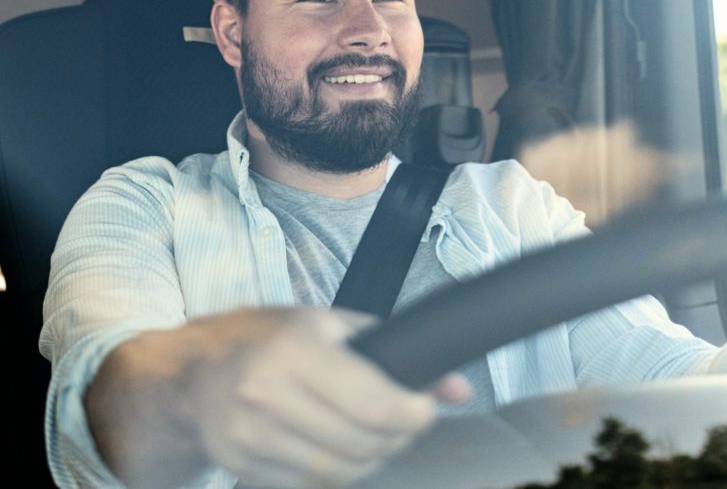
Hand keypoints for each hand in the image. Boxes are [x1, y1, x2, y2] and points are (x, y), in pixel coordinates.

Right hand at [88, 307, 469, 488]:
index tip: (424, 409)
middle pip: (362, 444)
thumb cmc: (273, 337)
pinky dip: (338, 473)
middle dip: (398, 437)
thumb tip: (457, 389)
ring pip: (339, 472)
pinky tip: (341, 448)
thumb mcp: (335, 326)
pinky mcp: (240, 465)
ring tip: (377, 435)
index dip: (415, 415)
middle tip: (405, 421)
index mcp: (296, 350)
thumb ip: (396, 352)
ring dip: (372, 459)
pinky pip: (310, 485)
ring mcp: (249, 435)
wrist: (197, 369)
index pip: (376, 406)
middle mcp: (267, 394)